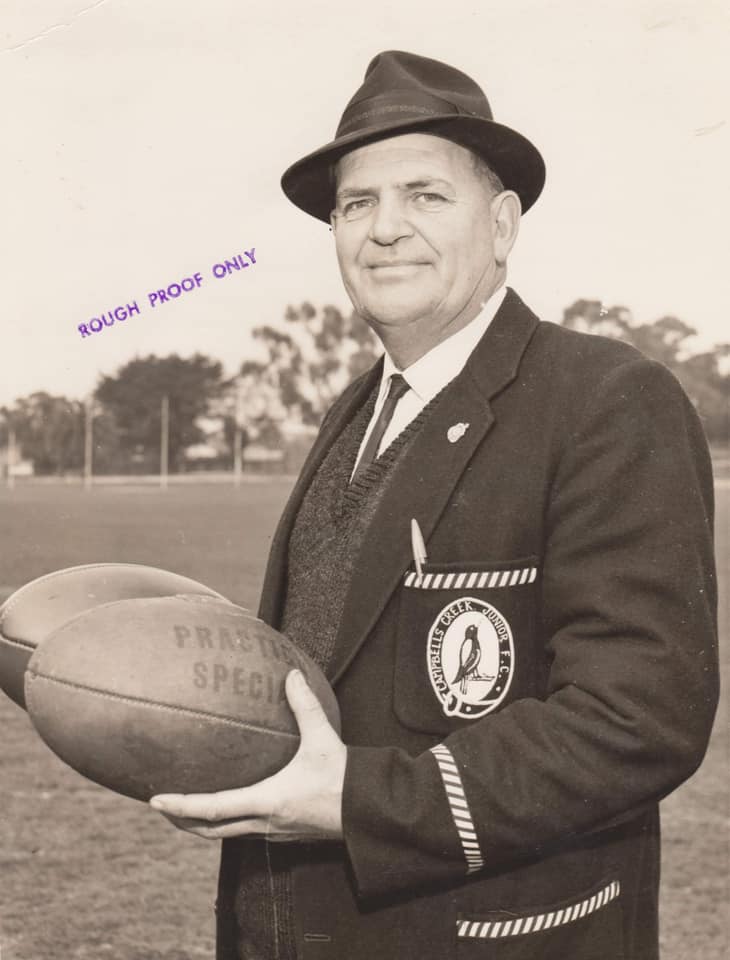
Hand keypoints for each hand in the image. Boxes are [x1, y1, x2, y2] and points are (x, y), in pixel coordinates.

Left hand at [149, 669, 345, 841]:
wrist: (367, 812)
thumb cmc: (343, 779)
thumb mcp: (322, 738)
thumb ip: (304, 706)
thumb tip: (291, 674)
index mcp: (267, 802)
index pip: (212, 808)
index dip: (181, 805)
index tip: (155, 801)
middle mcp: (264, 823)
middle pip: (210, 830)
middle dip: (182, 820)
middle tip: (161, 807)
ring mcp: (273, 833)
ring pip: (226, 834)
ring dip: (202, 824)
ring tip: (185, 808)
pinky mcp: (283, 834)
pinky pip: (244, 831)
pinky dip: (225, 822)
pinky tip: (228, 806)